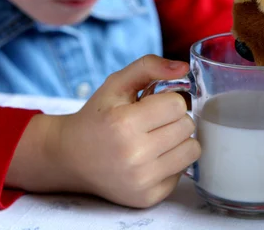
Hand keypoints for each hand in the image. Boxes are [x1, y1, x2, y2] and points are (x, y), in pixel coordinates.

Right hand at [6, 55, 199, 207]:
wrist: (70, 157)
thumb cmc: (97, 117)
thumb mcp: (116, 84)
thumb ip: (149, 66)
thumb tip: (183, 68)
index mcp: (124, 123)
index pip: (178, 105)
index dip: (168, 101)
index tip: (152, 105)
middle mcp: (134, 155)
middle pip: (187, 127)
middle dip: (174, 119)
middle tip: (153, 122)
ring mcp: (142, 180)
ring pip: (192, 150)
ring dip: (178, 141)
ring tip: (156, 138)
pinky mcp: (148, 198)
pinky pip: (182, 172)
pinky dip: (170, 163)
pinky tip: (150, 159)